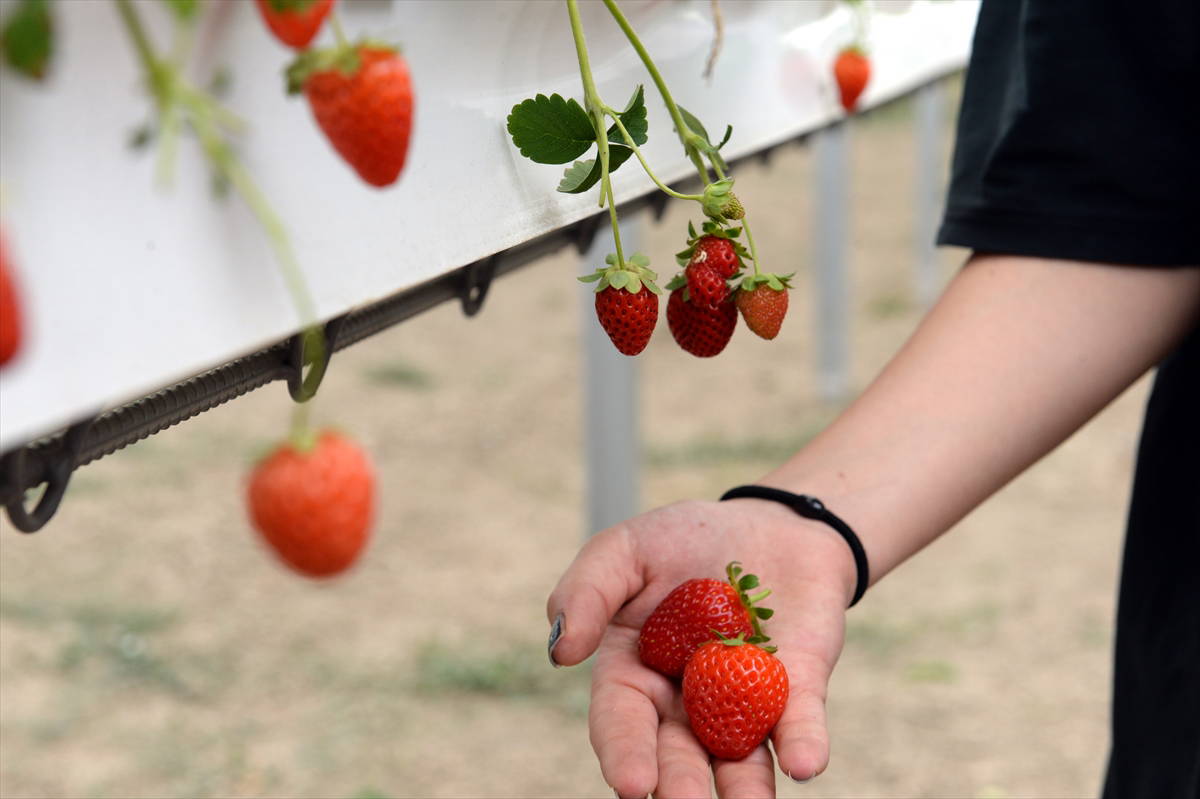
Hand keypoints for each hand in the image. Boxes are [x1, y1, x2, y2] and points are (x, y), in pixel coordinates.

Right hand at [546, 497, 858, 797]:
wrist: (766, 523)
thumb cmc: (683, 540)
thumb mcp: (624, 549)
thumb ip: (586, 592)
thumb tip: (560, 651)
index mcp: (634, 674)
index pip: (620, 720)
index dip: (624, 753)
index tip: (632, 785)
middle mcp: (688, 701)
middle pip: (679, 751)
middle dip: (681, 783)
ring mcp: (746, 699)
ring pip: (740, 755)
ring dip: (743, 786)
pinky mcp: (800, 685)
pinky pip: (799, 719)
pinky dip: (802, 742)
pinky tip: (804, 763)